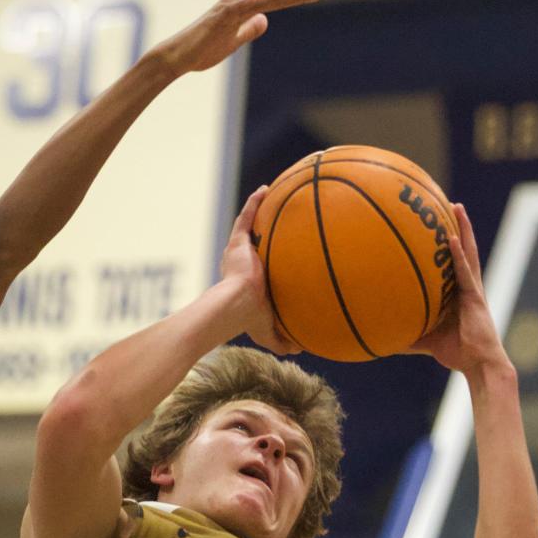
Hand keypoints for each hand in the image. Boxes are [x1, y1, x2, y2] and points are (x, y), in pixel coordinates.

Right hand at [153, 0, 324, 77]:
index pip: (274, 4)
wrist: (178, 58)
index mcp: (242, 11)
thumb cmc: (201, 50)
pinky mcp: (217, 18)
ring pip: (258, 1)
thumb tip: (266, 20)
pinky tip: (261, 2)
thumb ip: (249, 30)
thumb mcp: (233, 42)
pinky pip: (237, 9)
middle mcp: (237, 5)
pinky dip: (251, 4)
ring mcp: (227, 9)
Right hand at [221, 187, 300, 354]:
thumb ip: (284, 340)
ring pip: (248, 227)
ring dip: (259, 211)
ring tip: (274, 195)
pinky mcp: (236, 243)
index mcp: (247, 282)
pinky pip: (246, 218)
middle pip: (254, 243)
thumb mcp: (269, 332)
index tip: (284, 253)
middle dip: (264, 232)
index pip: (260, 267)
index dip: (269, 260)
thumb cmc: (248, 320)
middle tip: (280, 222)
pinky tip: (266, 190)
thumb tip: (302, 347)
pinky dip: (254, 204)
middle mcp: (241, 264)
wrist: (234, 306)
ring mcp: (237, 252)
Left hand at [406, 204, 509, 373]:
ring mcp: (472, 288)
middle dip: (456, 226)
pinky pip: (465, 271)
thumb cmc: (454, 351)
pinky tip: (451, 239)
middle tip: (446, 203)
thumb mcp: (424, 339)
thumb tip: (378, 338)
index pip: (451, 261)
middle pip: (462, 248)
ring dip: (462, 228)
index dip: (447, 242)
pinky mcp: (475, 296)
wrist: (477, 363)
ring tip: (455, 207)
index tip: (435, 222)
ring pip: (467, 251)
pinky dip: (458, 255)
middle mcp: (466, 285)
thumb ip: (405, 334)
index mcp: (457, 292)